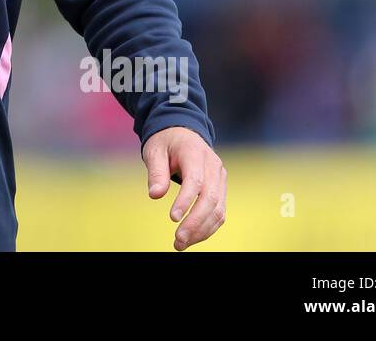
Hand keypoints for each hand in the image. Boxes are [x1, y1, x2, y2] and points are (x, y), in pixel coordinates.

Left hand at [142, 126, 225, 250]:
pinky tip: (192, 237)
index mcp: (195, 152)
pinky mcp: (221, 188)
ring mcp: (220, 178)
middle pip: (210, 198)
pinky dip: (207, 227)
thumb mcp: (154, 151)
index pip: (195, 180)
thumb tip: (155, 194)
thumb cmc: (166, 142)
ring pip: (218, 209)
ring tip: (181, 244)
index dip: (186, 201)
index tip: (172, 218)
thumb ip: (156, 172)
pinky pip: (219, 211)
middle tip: (177, 240)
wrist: (183, 132)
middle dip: (195, 222)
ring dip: (201, 230)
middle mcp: (213, 165)